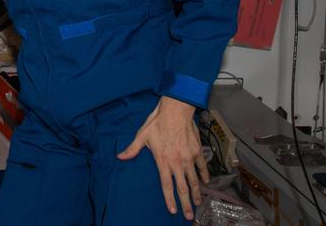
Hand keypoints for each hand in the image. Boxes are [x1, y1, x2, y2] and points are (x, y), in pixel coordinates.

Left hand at [117, 96, 207, 219]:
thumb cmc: (157, 122)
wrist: (176, 110)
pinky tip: (206, 182)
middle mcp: (177, 162)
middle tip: (189, 216)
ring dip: (197, 193)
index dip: (170, 199)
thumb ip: (132, 149)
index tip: (173, 210)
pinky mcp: (197, 151)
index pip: (167, 185)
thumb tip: (119, 157)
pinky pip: (202, 166)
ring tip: (198, 203)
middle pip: (183, 187)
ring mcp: (189, 157)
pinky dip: (204, 175)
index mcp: (163, 161)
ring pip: (194, 180)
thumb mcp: (142, 135)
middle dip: (186, 203)